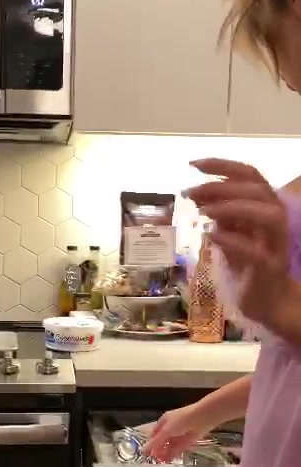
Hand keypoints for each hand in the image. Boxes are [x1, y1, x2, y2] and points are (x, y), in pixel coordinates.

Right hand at [144, 404, 210, 462]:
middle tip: (154, 459)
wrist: (201, 418)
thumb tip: (144, 450)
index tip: (147, 453)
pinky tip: (169, 460)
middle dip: (158, 450)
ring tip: (161, 462)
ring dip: (165, 454)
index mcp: (164, 421)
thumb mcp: (166, 431)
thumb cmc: (182, 420)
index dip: (151, 443)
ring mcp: (179, 435)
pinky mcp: (187, 441)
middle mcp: (171, 428)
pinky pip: (178, 449)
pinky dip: (173, 454)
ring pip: (170, 446)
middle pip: (162, 441)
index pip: (155, 434)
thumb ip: (156, 442)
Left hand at [187, 159, 289, 328]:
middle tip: (191, 193)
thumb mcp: (228, 234)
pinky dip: (233, 241)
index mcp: (264, 207)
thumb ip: (218, 214)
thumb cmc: (245, 265)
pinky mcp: (269, 268)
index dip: (223, 165)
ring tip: (204, 212)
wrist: (264, 302)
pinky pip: (256, 251)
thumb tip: (195, 193)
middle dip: (222, 186)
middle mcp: (275, 220)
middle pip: (258, 190)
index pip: (250, 175)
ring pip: (268, 215)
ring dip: (234, 207)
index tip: (193, 164)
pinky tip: (212, 236)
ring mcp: (275, 244)